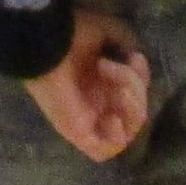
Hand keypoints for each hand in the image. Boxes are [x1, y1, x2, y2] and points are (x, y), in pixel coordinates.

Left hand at [24, 9, 149, 160]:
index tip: (134, 57)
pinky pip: (103, 150)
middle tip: (111, 67)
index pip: (135, 92)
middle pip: (135, 112)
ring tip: (118, 88)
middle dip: (135, 88)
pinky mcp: (77, 133)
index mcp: (102, 83)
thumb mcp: (105, 33)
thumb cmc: (69, 35)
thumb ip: (124, 42)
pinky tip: (112, 116)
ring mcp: (87, 120)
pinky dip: (116, 136)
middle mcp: (96, 103)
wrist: (44, 43)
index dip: (141, 77)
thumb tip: (136, 58)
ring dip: (133, 108)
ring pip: (127, 131)